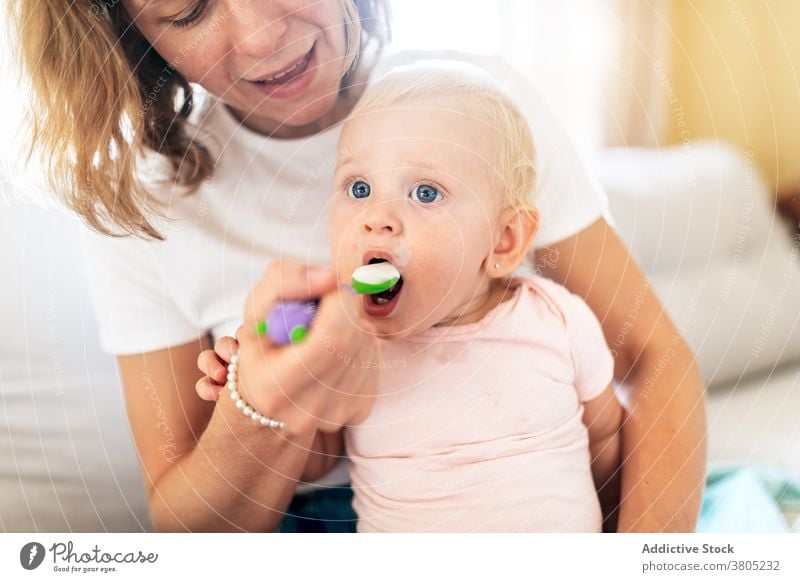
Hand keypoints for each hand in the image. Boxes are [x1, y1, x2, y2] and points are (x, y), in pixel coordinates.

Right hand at [198, 259, 380, 435]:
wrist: (269, 394)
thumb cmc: (262, 344)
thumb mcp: (257, 306)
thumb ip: (285, 281)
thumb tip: (331, 277)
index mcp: (275, 386)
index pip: (332, 338)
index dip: (337, 303)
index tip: (326, 290)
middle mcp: (308, 410)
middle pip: (353, 340)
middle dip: (344, 310)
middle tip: (326, 306)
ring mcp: (338, 414)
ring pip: (366, 348)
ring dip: (352, 326)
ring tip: (325, 332)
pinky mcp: (360, 410)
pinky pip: (372, 363)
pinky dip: (359, 346)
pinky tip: (336, 352)